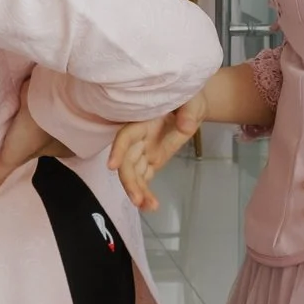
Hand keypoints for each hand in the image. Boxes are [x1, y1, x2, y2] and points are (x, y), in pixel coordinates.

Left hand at [0, 95, 63, 196]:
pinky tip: (9, 104)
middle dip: (25, 134)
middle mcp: (60, 131)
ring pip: (35, 118)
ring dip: (23, 118)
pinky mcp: (43, 95)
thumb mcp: (13, 158)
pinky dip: (21, 104)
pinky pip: (31, 103)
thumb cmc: (34, 132)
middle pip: (39, 135)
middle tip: (5, 136)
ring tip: (4, 120)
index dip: (31, 153)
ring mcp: (53, 111)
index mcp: (61, 149)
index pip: (45, 154)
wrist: (44, 96)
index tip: (14, 150)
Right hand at [108, 93, 204, 211]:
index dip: (118, 149)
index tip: (112, 166)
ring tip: (149, 207)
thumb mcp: (191, 100)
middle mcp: (139, 138)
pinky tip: (151, 206)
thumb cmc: (187, 96)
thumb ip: (187, 112)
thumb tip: (185, 127)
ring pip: (133, 173)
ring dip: (137, 191)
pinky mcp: (152, 160)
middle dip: (129, 181)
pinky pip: (144, 178)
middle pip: (127, 161)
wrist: (190, 105)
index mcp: (144, 121)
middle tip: (137, 200)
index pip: (126, 136)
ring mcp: (144, 150)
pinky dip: (145, 193)